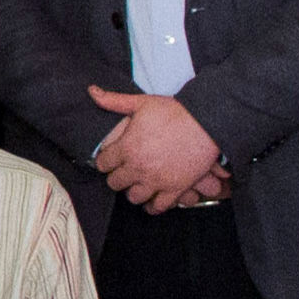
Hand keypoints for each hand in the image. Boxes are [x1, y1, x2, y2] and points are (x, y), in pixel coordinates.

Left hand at [86, 88, 231, 213]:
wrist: (206, 122)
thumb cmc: (174, 112)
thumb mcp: (141, 103)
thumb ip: (114, 101)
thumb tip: (92, 91)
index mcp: (127, 148)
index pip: (103, 164)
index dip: (105, 160)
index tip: (111, 159)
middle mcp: (138, 168)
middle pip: (115, 183)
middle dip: (117, 176)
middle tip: (124, 170)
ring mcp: (157, 181)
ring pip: (133, 197)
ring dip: (133, 191)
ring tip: (138, 183)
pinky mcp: (175, 189)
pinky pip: (158, 207)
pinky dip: (153, 206)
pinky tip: (152, 200)